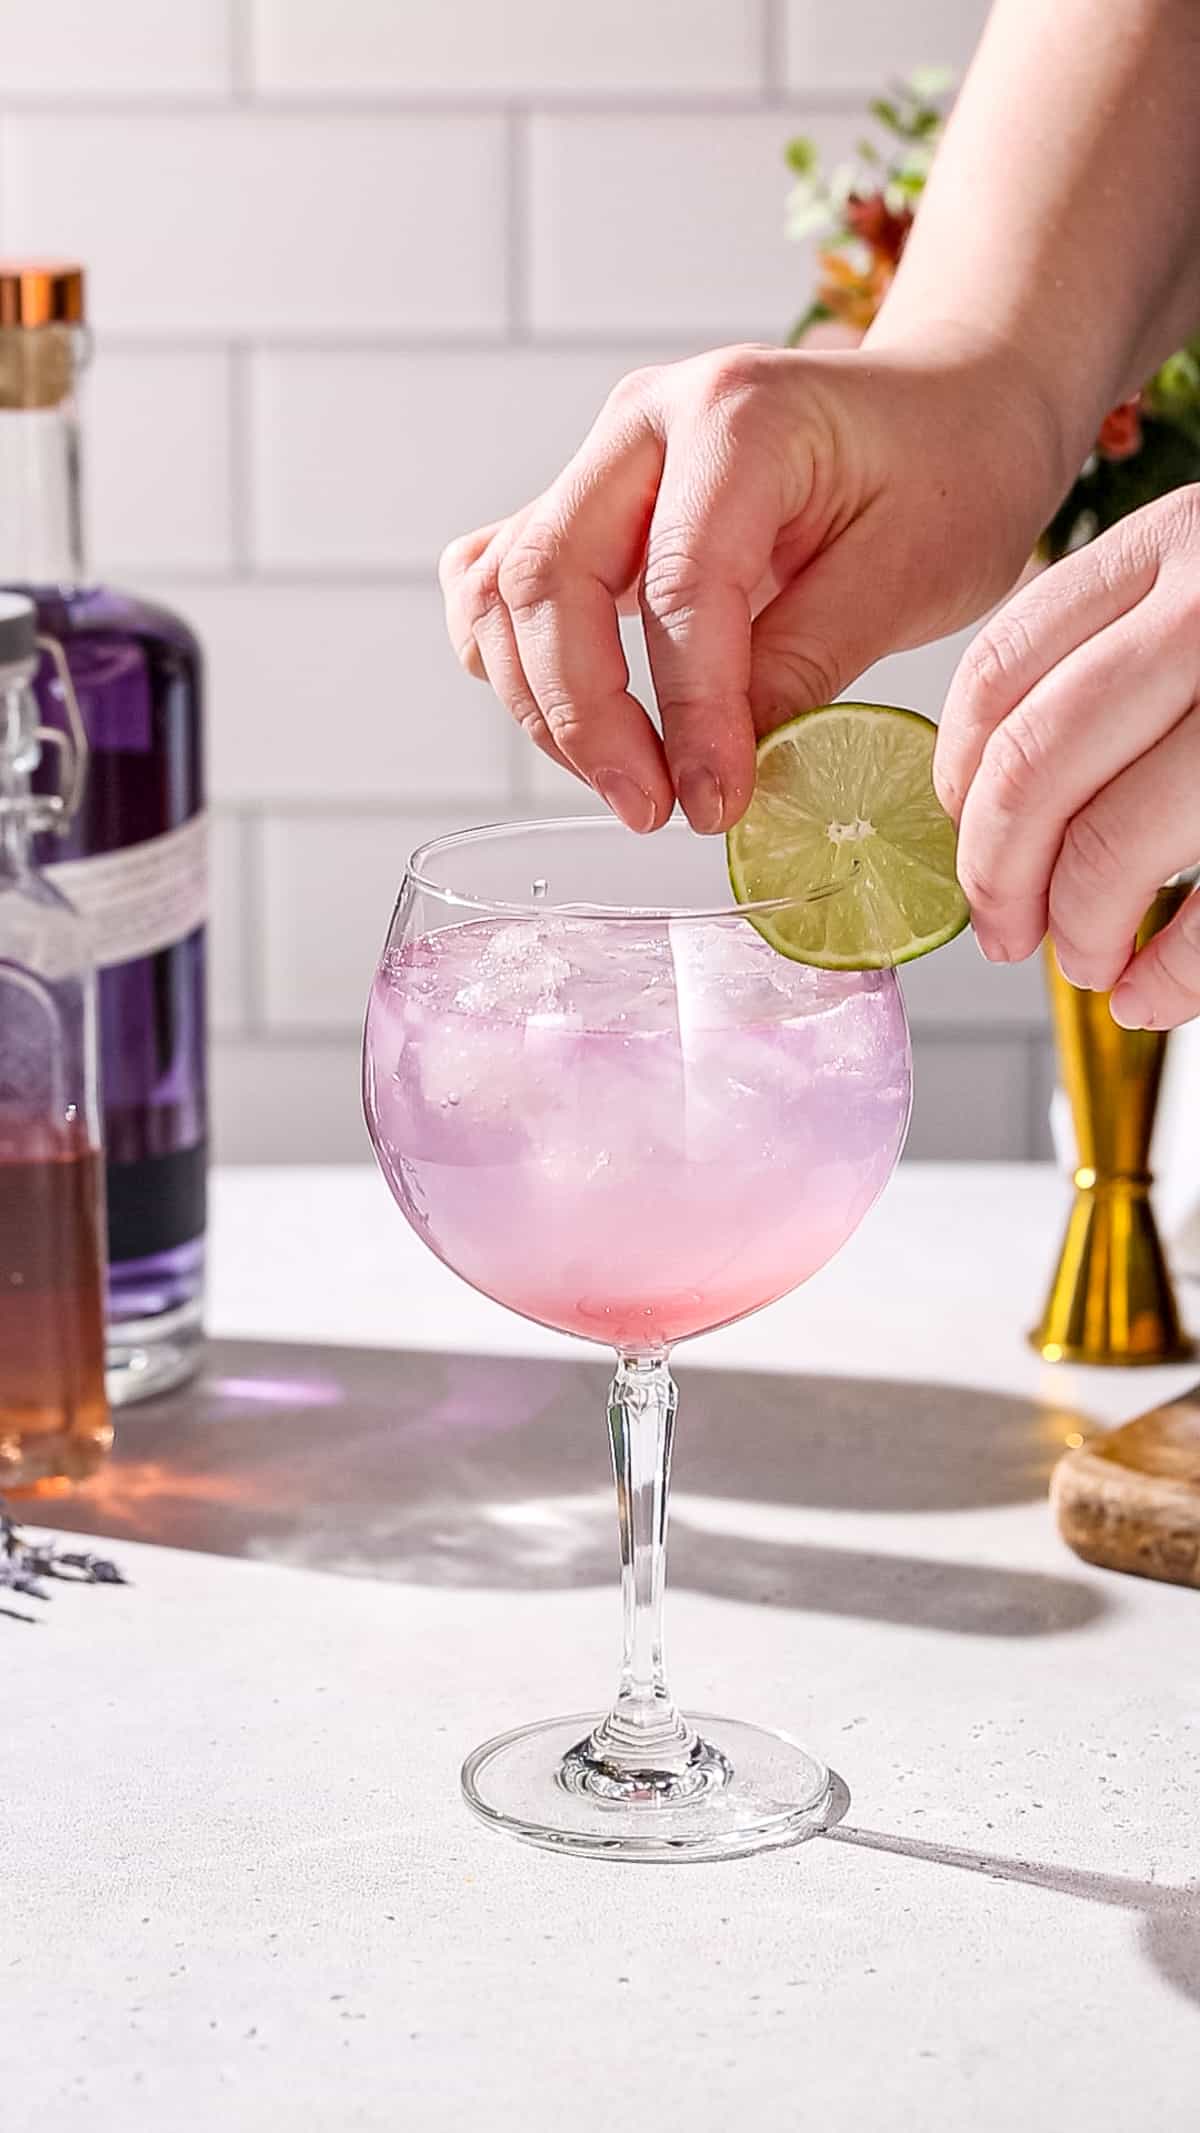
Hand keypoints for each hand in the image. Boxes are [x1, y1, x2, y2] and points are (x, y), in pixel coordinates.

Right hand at [439, 337, 1059, 834]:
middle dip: (585, 719)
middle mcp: (645, 421)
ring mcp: (603, 461)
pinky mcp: (585, 506)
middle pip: (551, 578)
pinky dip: (517, 663)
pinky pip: (498, 583)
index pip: (680, 585)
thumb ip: (805, 664)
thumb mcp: (911, 573)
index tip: (712, 805)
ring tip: (631, 783)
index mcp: (738, 413)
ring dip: (544, 705)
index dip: (688, 713)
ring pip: (504, 588)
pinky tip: (585, 725)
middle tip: (652, 810)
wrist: (948, 410)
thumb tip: (715, 768)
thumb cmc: (949, 472)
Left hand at [935, 485, 1199, 1029]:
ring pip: (1112, 848)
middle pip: (1033, 768)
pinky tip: (1148, 995)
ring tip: (1087, 961)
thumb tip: (987, 801)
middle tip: (1003, 930)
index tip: (960, 832)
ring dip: (1077, 932)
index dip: (958, 776)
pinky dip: (1170, 976)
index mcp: (1175, 545)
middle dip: (996, 875)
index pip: (1002, 669)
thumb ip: (1121, 651)